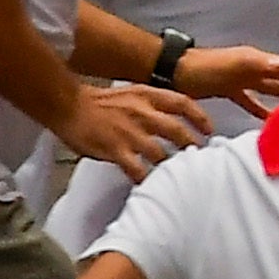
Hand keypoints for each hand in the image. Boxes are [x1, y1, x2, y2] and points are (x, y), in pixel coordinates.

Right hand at [56, 77, 211, 179]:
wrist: (68, 105)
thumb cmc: (98, 101)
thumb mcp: (132, 93)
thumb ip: (152, 104)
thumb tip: (171, 118)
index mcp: (147, 96)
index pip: (183, 103)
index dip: (200, 117)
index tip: (210, 130)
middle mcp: (143, 112)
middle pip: (178, 130)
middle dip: (192, 146)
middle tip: (199, 157)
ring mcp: (129, 132)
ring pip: (161, 152)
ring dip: (171, 165)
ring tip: (179, 175)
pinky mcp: (115, 149)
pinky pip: (136, 169)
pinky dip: (145, 178)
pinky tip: (150, 185)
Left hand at [175, 44, 278, 111]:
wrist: (175, 72)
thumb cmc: (206, 68)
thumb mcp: (234, 65)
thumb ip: (259, 65)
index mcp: (260, 61)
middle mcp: (256, 68)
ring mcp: (244, 79)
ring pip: (272, 90)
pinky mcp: (231, 90)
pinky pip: (252, 101)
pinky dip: (263, 110)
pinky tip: (271, 120)